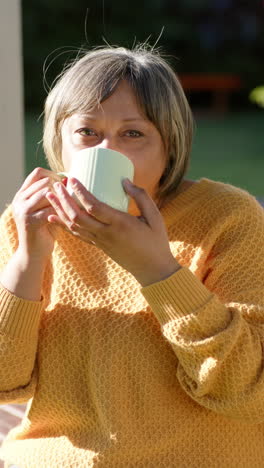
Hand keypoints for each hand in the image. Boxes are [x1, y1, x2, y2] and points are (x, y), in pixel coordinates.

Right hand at [12, 167, 61, 262]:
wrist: (34, 254)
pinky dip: (60, 211)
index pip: (37, 173)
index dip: (54, 175)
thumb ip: (53, 195)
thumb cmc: (45, 230)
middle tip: (70, 197)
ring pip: (45, 193)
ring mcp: (22, 211)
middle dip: (60, 187)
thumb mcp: (47, 208)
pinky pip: (48, 209)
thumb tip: (67, 180)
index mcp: (22, 194)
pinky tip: (66, 217)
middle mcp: (19, 200)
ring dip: (60, 199)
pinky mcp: (29, 222)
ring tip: (68, 207)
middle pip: (43, 181)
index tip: (66, 185)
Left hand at [46, 178, 180, 285]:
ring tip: (50, 196)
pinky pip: (77, 235)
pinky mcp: (98, 246)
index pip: (94, 207)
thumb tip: (124, 180)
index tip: (73, 179)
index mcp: (120, 224)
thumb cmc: (156, 241)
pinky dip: (63, 225)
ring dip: (60, 210)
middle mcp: (106, 234)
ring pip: (74, 226)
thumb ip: (141, 197)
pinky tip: (53, 217)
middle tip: (57, 185)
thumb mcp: (154, 217)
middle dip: (64, 200)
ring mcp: (100, 242)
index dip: (81, 193)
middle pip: (78, 216)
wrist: (152, 270)